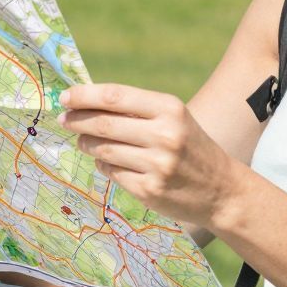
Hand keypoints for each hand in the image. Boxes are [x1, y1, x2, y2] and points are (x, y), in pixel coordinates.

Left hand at [59, 83, 242, 229]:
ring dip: (86, 144)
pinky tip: (106, 161)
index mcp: (169, 109)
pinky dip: (103, 165)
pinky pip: (112, 173)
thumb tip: (85, 103)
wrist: (222, 190)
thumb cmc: (191, 147)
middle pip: (104, 124)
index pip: (114, 97)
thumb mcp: (174, 119)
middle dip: (77, 121)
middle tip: (65, 120)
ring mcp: (157, 165)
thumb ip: (136, 110)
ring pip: (103, 150)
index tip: (65, 97)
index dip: (84, 96)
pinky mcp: (149, 190)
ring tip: (84, 141)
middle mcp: (164, 135)